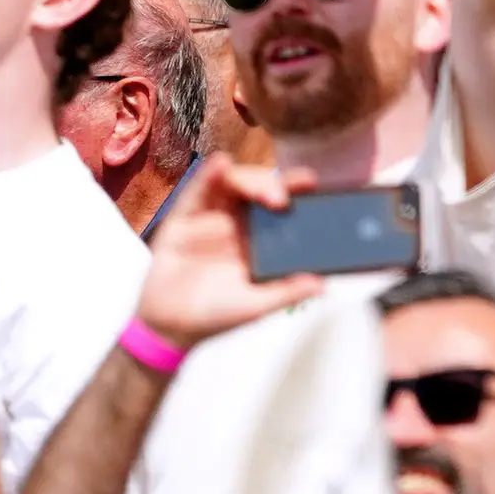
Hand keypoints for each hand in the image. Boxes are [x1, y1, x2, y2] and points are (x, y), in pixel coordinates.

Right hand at [138, 158, 325, 346]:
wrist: (172, 328)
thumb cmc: (216, 312)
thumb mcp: (256, 305)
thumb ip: (286, 292)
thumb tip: (322, 285)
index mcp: (259, 234)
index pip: (282, 202)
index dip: (297, 189)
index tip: (312, 183)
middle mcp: (238, 219)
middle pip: (260, 186)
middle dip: (276, 184)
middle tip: (284, 199)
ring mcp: (211, 215)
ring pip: (233, 180)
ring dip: (250, 179)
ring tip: (263, 192)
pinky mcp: (184, 217)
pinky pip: (197, 190)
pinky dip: (209, 174)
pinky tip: (220, 165)